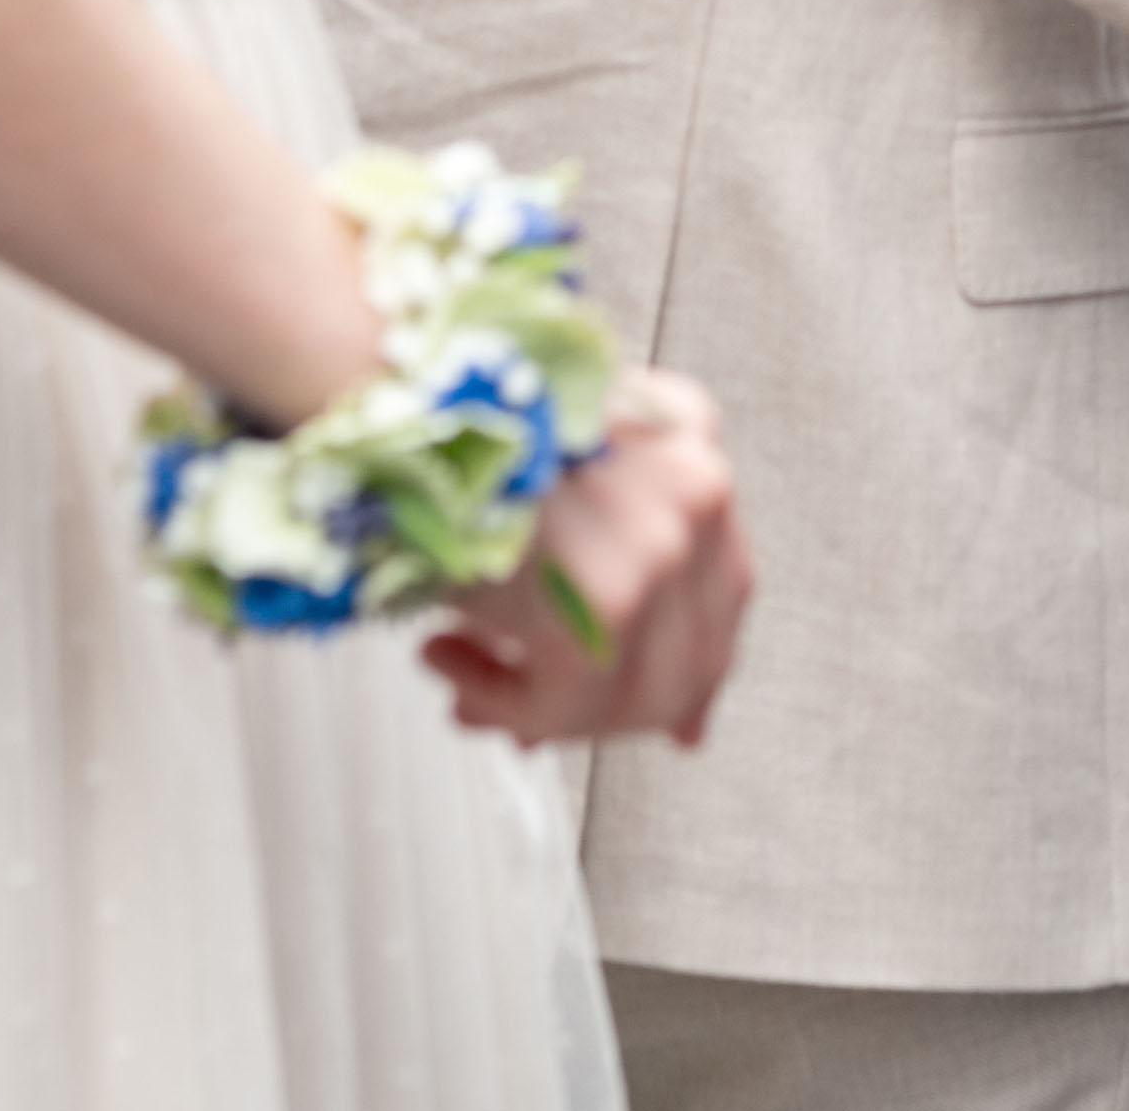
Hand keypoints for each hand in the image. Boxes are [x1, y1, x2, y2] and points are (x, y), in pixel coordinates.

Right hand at [429, 369, 755, 747]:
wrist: (400, 396)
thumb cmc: (467, 434)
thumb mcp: (560, 481)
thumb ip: (625, 572)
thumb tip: (687, 732)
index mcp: (695, 448)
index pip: (727, 593)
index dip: (694, 674)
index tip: (676, 726)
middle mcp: (697, 489)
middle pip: (686, 663)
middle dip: (603, 712)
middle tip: (525, 719)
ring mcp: (660, 542)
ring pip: (626, 695)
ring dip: (539, 709)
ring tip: (464, 685)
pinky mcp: (607, 595)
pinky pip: (564, 704)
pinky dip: (499, 701)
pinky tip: (440, 656)